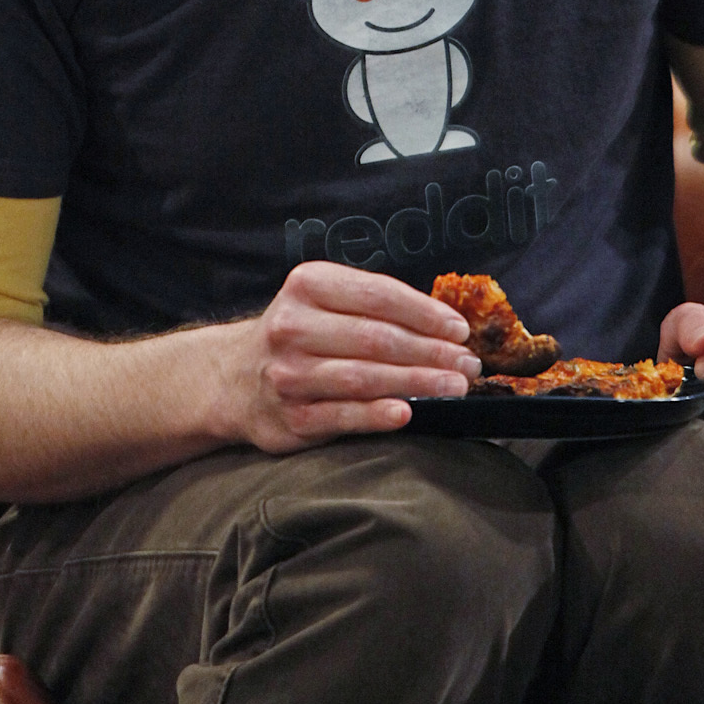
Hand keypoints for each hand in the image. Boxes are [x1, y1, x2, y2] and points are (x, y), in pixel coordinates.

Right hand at [217, 261, 480, 452]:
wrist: (236, 378)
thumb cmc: (302, 334)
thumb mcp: (325, 300)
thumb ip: (374, 305)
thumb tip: (446, 325)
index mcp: (307, 285)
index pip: (378, 295)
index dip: (425, 313)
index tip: (459, 329)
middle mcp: (293, 326)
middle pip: (376, 338)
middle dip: (431, 351)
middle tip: (467, 364)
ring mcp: (289, 374)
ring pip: (363, 377)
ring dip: (417, 382)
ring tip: (454, 387)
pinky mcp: (291, 418)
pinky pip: (342, 416)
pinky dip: (377, 415)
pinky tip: (407, 412)